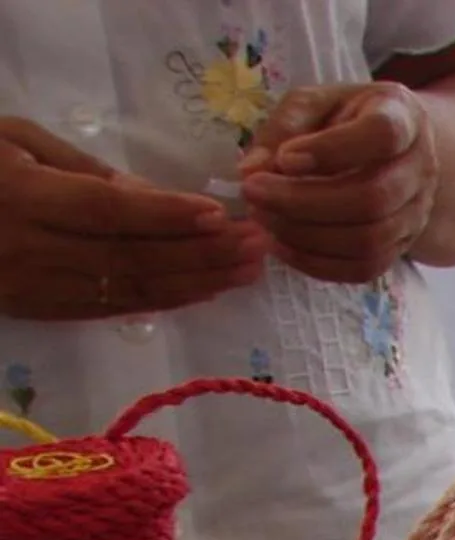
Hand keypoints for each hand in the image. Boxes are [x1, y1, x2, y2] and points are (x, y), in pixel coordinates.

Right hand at [0, 118, 265, 320]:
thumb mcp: (15, 140)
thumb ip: (85, 170)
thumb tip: (155, 198)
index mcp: (21, 196)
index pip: (108, 212)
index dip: (167, 216)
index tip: (219, 215)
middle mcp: (30, 249)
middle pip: (131, 258)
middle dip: (201, 255)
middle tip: (256, 245)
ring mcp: (35, 287)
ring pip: (130, 291)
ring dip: (196, 284)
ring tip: (246, 271)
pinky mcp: (40, 311)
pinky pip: (112, 309)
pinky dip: (163, 301)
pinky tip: (203, 291)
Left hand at [240, 84, 437, 282]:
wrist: (394, 154)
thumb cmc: (348, 120)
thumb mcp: (314, 104)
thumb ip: (284, 128)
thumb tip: (251, 169)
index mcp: (402, 118)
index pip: (382, 135)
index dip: (332, 150)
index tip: (285, 158)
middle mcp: (420, 168)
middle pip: (373, 198)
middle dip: (303, 201)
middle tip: (253, 192)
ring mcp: (417, 213)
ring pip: (369, 240)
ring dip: (306, 234)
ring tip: (263, 217)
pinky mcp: (402, 247)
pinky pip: (364, 268)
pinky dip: (318, 263)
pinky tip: (282, 244)